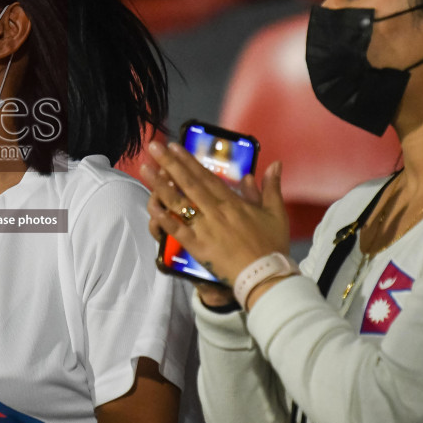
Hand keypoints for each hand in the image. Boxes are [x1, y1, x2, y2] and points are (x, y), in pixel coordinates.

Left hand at [138, 140, 289, 289]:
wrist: (265, 275)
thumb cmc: (271, 245)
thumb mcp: (276, 213)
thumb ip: (271, 187)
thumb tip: (274, 164)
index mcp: (232, 202)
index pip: (205, 175)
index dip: (188, 160)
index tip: (174, 146)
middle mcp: (215, 211)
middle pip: (188, 183)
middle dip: (169, 163)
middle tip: (153, 146)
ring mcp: (205, 228)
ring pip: (178, 203)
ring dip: (160, 185)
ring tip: (146, 169)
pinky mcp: (198, 247)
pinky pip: (177, 231)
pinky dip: (164, 219)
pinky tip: (152, 207)